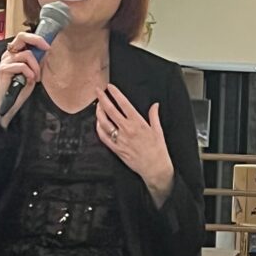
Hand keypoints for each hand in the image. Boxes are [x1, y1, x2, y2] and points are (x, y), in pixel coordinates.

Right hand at [0, 32, 48, 125]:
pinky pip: (22, 66)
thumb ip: (36, 60)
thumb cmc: (21, 88)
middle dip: (37, 41)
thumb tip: (46, 49)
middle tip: (47, 49)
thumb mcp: (33, 71)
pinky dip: (29, 73)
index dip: (37, 38)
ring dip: (36, 67)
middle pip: (21, 37)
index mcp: (15, 53)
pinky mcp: (3, 69)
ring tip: (36, 77)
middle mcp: (8, 54)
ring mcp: (5, 61)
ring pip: (26, 54)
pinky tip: (30, 80)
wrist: (9, 103)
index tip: (48, 46)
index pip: (23, 37)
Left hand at [96, 84, 174, 206]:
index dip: (115, 94)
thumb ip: (154, 116)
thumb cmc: (158, 150)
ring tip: (97, 106)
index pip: (124, 104)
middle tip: (98, 91)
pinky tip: (98, 123)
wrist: (154, 167)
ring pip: (104, 122)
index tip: (110, 87)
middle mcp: (127, 129)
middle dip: (102, 98)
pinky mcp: (116, 148)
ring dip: (98, 112)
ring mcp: (120, 139)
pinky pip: (103, 137)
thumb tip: (155, 105)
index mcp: (138, 123)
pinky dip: (99, 128)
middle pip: (110, 110)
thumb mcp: (158, 130)